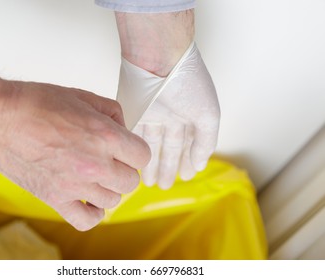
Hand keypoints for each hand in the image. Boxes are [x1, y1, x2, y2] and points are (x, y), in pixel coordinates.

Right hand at [0, 75, 150, 230]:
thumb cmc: (36, 104)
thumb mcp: (82, 96)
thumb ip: (112, 112)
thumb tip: (124, 128)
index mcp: (105, 137)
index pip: (143, 156)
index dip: (135, 151)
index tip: (127, 150)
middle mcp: (95, 164)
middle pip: (131, 181)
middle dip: (124, 169)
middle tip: (110, 160)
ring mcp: (75, 185)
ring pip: (113, 200)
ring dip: (108, 188)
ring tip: (95, 176)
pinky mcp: (55, 199)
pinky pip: (87, 221)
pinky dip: (92, 214)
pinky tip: (88, 200)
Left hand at [115, 10, 219, 188]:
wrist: (159, 58)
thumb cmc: (187, 82)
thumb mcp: (207, 115)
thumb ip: (205, 141)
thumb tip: (201, 164)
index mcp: (190, 114)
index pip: (188, 143)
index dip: (187, 161)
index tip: (186, 177)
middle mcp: (170, 115)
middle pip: (168, 146)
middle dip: (166, 167)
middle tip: (163, 186)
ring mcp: (150, 112)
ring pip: (149, 143)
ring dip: (149, 163)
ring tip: (148, 182)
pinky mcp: (131, 110)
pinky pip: (132, 134)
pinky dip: (134, 149)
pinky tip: (135, 163)